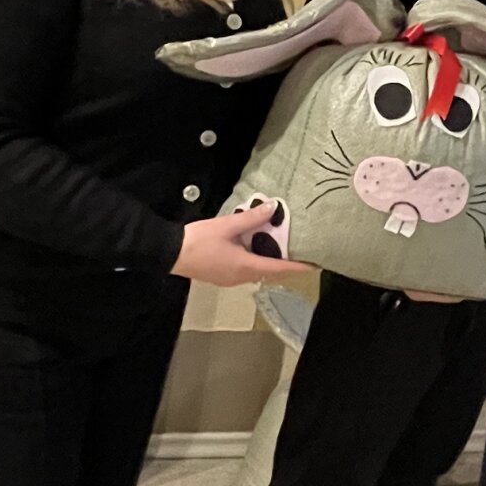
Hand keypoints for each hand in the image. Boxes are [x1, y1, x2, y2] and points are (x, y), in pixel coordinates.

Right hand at [172, 203, 310, 286]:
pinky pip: (247, 270)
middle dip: (287, 266)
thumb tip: (273, 207)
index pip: (280, 269)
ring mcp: (230, 279)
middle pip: (271, 273)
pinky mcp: (222, 276)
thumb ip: (251, 217)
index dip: (298, 267)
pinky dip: (257, 261)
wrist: (170, 253)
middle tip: (302, 255)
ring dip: (271, 263)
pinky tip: (256, 248)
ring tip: (282, 249)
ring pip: (258, 272)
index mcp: (245, 267)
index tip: (315, 265)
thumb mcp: (227, 225)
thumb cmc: (199, 240)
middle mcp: (241, 277)